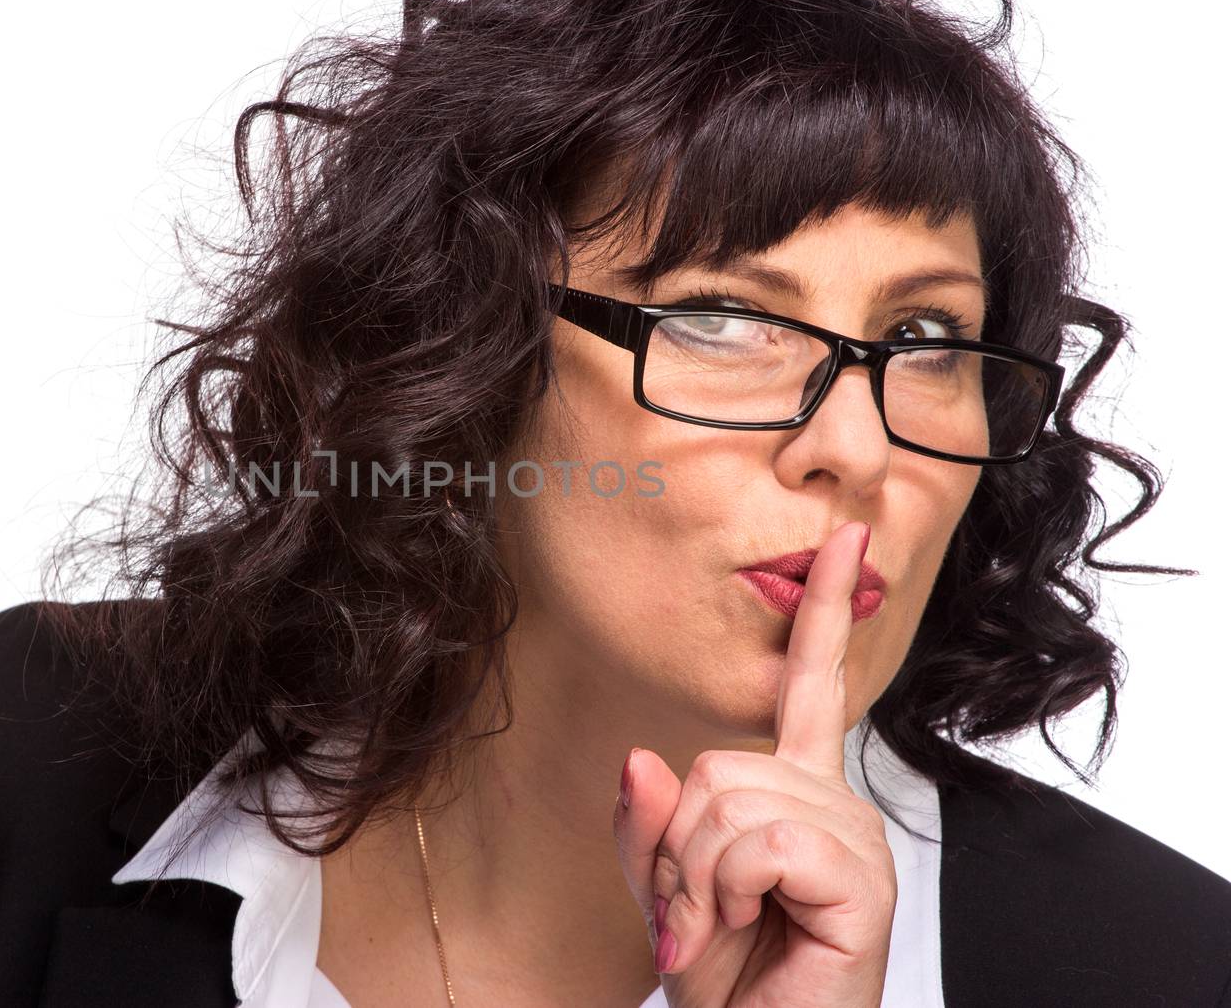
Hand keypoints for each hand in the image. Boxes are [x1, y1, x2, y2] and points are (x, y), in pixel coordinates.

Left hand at [613, 520, 897, 1007]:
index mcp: (797, 795)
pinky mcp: (861, 881)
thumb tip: (643, 756)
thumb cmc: (728, 981)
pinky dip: (727, 888)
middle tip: (699, 911)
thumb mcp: (667, 895)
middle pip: (717, 760)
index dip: (825, 612)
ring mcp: (854, 840)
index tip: (848, 540)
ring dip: (697, 876)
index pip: (813, 685)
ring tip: (726, 924)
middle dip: (679, 846)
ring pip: (729, 797)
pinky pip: (760, 840)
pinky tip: (753, 924)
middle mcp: (835, 804)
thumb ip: (652, 826)